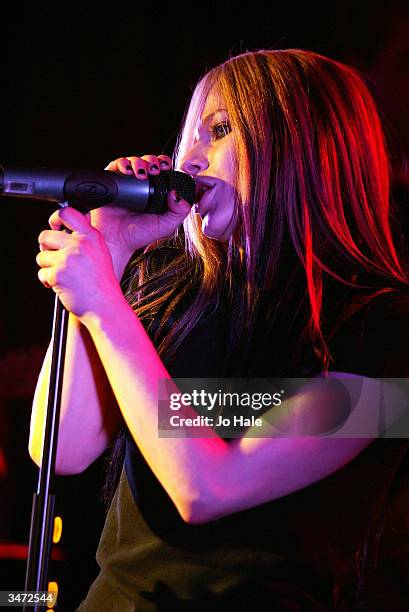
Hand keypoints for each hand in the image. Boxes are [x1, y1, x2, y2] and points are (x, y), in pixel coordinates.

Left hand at [37, 206, 124, 320]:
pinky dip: (48, 282)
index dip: (55, 218)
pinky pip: (42, 274)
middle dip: (46, 248)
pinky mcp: (58, 274)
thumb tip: (60, 231)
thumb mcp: (100, 253)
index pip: (67, 213)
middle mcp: (79, 245)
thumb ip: (84, 240)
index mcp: (91, 237)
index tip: (54, 227)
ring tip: (64, 276)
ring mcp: (68, 259)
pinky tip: (62, 286)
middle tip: (55, 259)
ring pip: (41, 256)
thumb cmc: (102, 284)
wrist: (105, 306)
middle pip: (45, 236)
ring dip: (48, 268)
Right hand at [89, 154, 191, 276]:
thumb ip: (179, 211)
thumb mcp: (167, 225)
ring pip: (134, 161)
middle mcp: (143, 185)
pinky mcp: (113, 181)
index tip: (167, 167)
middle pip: (150, 162)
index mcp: (158, 192)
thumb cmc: (140, 235)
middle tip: (155, 169)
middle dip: (153, 161)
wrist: (116, 239)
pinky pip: (117, 165)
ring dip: (139, 162)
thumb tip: (178, 192)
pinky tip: (127, 171)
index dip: (166, 165)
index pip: (164, 171)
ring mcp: (127, 182)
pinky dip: (123, 163)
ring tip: (141, 173)